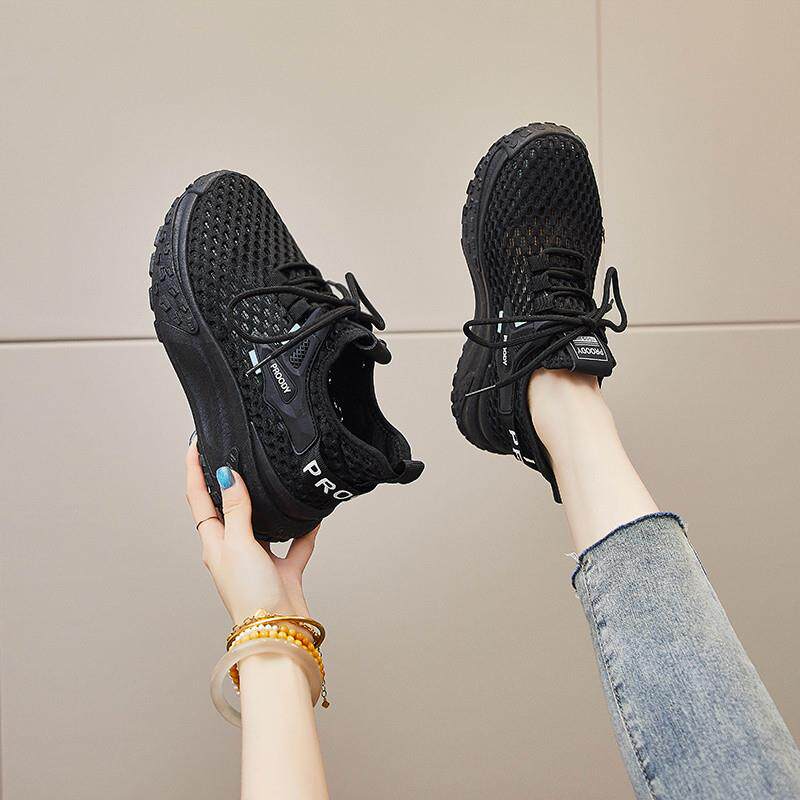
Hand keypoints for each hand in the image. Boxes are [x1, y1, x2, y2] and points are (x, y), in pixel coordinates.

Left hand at [184, 443, 318, 623]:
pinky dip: (303, 532)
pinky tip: (312, 519)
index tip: (195, 445)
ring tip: (271, 480)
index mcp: (215, 544)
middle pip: (227, 510)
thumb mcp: (238, 543)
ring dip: (266, 506)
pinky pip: (295, 546)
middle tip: (232, 454)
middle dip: (227, 483)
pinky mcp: (283, 572)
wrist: (277, 632)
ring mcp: (259, 561)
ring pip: (262, 525)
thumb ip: (236, 509)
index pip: (199, 499)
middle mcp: (234, 550)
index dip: (194, 471)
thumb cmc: (249, 594)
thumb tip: (226, 475)